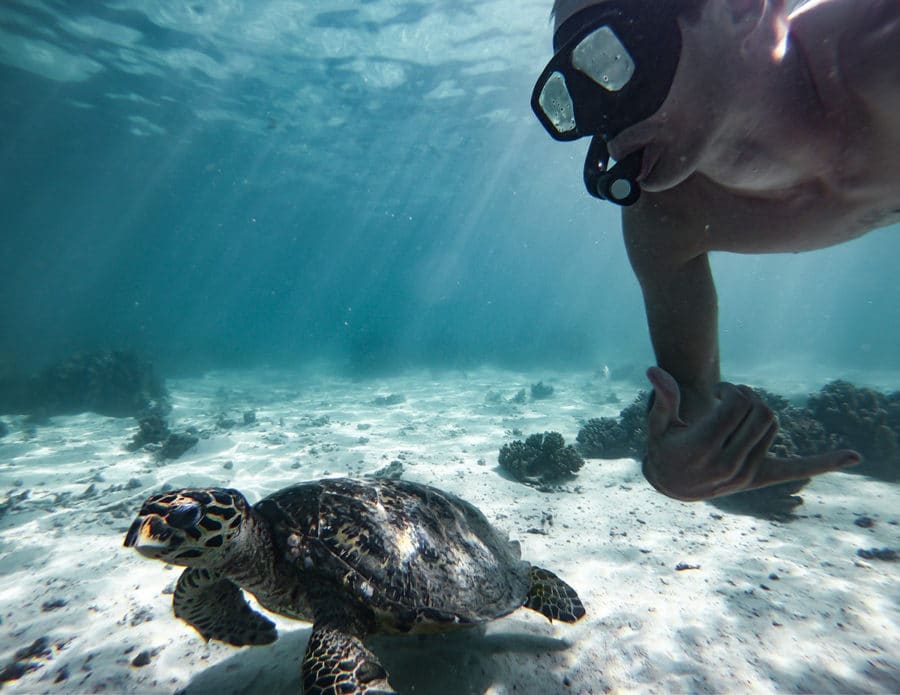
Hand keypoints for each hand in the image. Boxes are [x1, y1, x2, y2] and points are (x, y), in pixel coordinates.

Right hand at [642, 366, 860, 500]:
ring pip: (772, 425)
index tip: (719, 391)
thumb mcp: (658, 424)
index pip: (739, 403)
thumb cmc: (664, 447)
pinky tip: (854, 457)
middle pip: (760, 410)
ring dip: (761, 410)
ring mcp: (746, 472)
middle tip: (731, 398)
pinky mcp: (759, 478)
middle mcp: (729, 462)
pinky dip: (825, 462)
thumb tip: (655, 369)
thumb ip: (663, 397)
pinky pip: (797, 467)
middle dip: (748, 396)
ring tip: (741, 414)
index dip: (731, 389)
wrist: (672, 485)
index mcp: (705, 445)